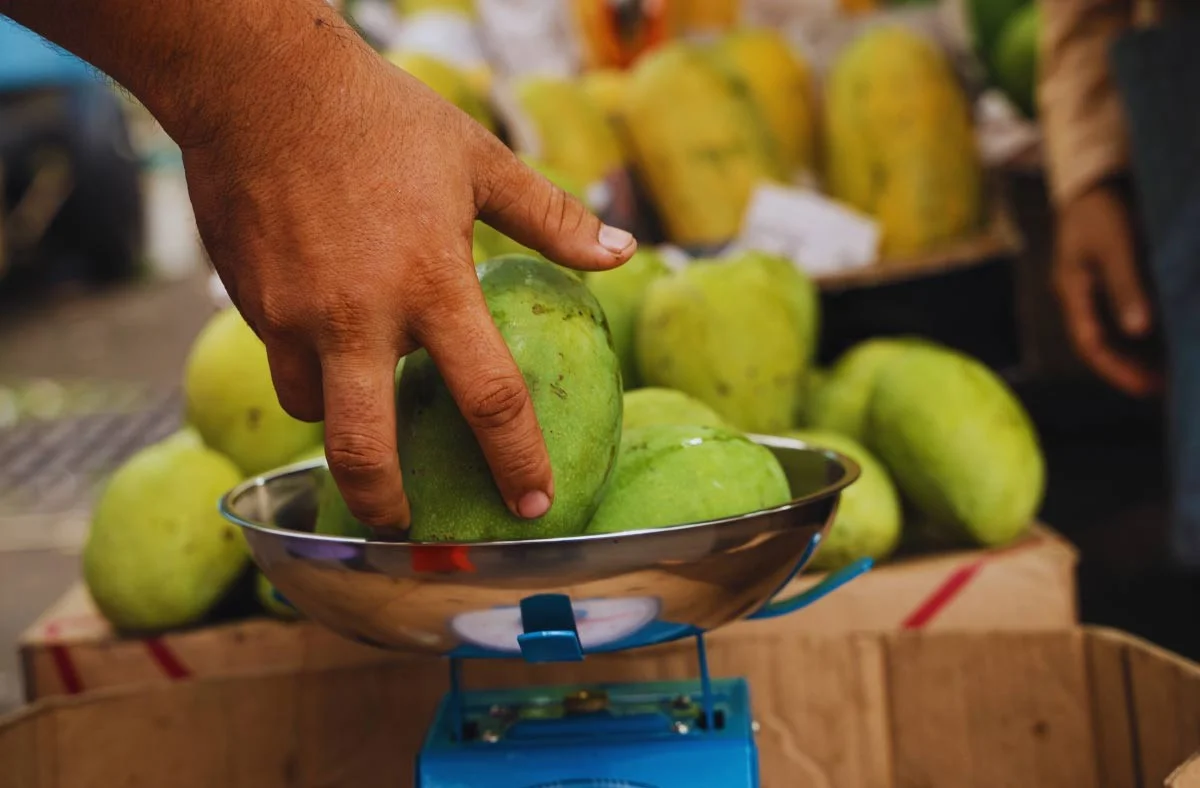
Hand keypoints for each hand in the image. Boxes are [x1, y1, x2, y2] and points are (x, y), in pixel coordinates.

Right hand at [182, 40, 635, 529]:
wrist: (260, 82)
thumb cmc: (383, 118)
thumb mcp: (480, 160)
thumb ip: (553, 219)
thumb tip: (624, 252)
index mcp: (432, 283)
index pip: (488, 397)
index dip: (517, 461)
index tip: (534, 503)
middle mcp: (359, 317)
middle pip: (366, 452)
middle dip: (388, 509)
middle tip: (409, 530)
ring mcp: (293, 317)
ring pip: (313, 411)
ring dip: (342, 423)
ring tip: (365, 407)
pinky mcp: (249, 305)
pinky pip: (281, 361)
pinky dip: (308, 366)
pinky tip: (326, 332)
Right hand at [1053, 184, 1162, 396]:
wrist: (1094, 179)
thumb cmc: (1103, 209)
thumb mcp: (1116, 245)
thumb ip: (1127, 286)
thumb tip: (1139, 330)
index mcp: (1073, 291)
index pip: (1091, 344)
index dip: (1118, 370)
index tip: (1149, 388)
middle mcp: (1081, 297)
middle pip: (1101, 345)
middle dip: (1130, 369)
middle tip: (1166, 387)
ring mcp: (1094, 290)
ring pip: (1114, 333)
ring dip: (1140, 354)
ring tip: (1171, 370)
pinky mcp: (1110, 281)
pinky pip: (1125, 315)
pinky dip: (1146, 333)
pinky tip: (1169, 338)